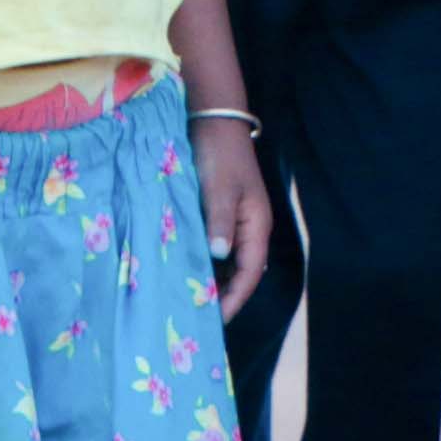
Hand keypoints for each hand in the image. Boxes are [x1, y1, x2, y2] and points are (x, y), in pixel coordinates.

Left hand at [192, 114, 273, 314]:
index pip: (249, 275)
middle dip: (222, 298)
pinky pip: (212, 249)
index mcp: (256, 226)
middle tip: (196, 320)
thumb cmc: (219, 154)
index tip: (213, 321)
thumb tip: (219, 256)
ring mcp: (233, 223)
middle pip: (240, 274)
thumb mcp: (219, 188)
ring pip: (226, 264)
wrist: (212, 120)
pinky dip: (202, 264)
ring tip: (188, 304)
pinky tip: (184, 274)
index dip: (233, 300)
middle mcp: (248, 230)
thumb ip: (219, 222)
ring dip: (211, 282)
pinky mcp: (216, 215)